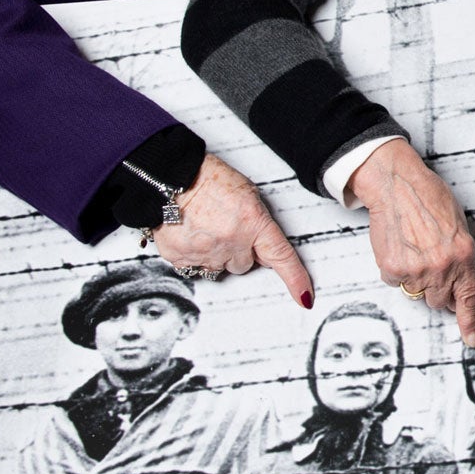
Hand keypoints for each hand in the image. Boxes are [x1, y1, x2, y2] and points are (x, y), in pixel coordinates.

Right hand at [151, 155, 313, 305]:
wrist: (169, 177)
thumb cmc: (207, 179)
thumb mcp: (246, 194)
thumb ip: (257, 224)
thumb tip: (260, 246)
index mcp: (253, 222)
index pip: (281, 257)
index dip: (295, 279)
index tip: (304, 297)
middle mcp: (232, 241)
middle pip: (244, 264)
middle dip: (238, 251)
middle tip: (225, 228)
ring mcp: (206, 252)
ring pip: (219, 267)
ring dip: (216, 253)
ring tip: (205, 228)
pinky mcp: (182, 259)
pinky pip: (195, 267)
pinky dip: (194, 254)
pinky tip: (190, 234)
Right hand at [351, 139, 474, 345]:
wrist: (397, 185)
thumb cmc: (428, 199)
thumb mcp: (458, 228)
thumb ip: (459, 258)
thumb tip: (456, 284)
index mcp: (463, 256)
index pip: (468, 298)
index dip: (469, 322)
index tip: (472, 339)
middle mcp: (442, 267)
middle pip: (439, 301)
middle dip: (436, 288)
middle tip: (429, 264)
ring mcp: (417, 270)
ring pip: (416, 293)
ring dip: (415, 278)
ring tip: (413, 248)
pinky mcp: (393, 269)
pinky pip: (395, 282)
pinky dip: (395, 269)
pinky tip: (398, 246)